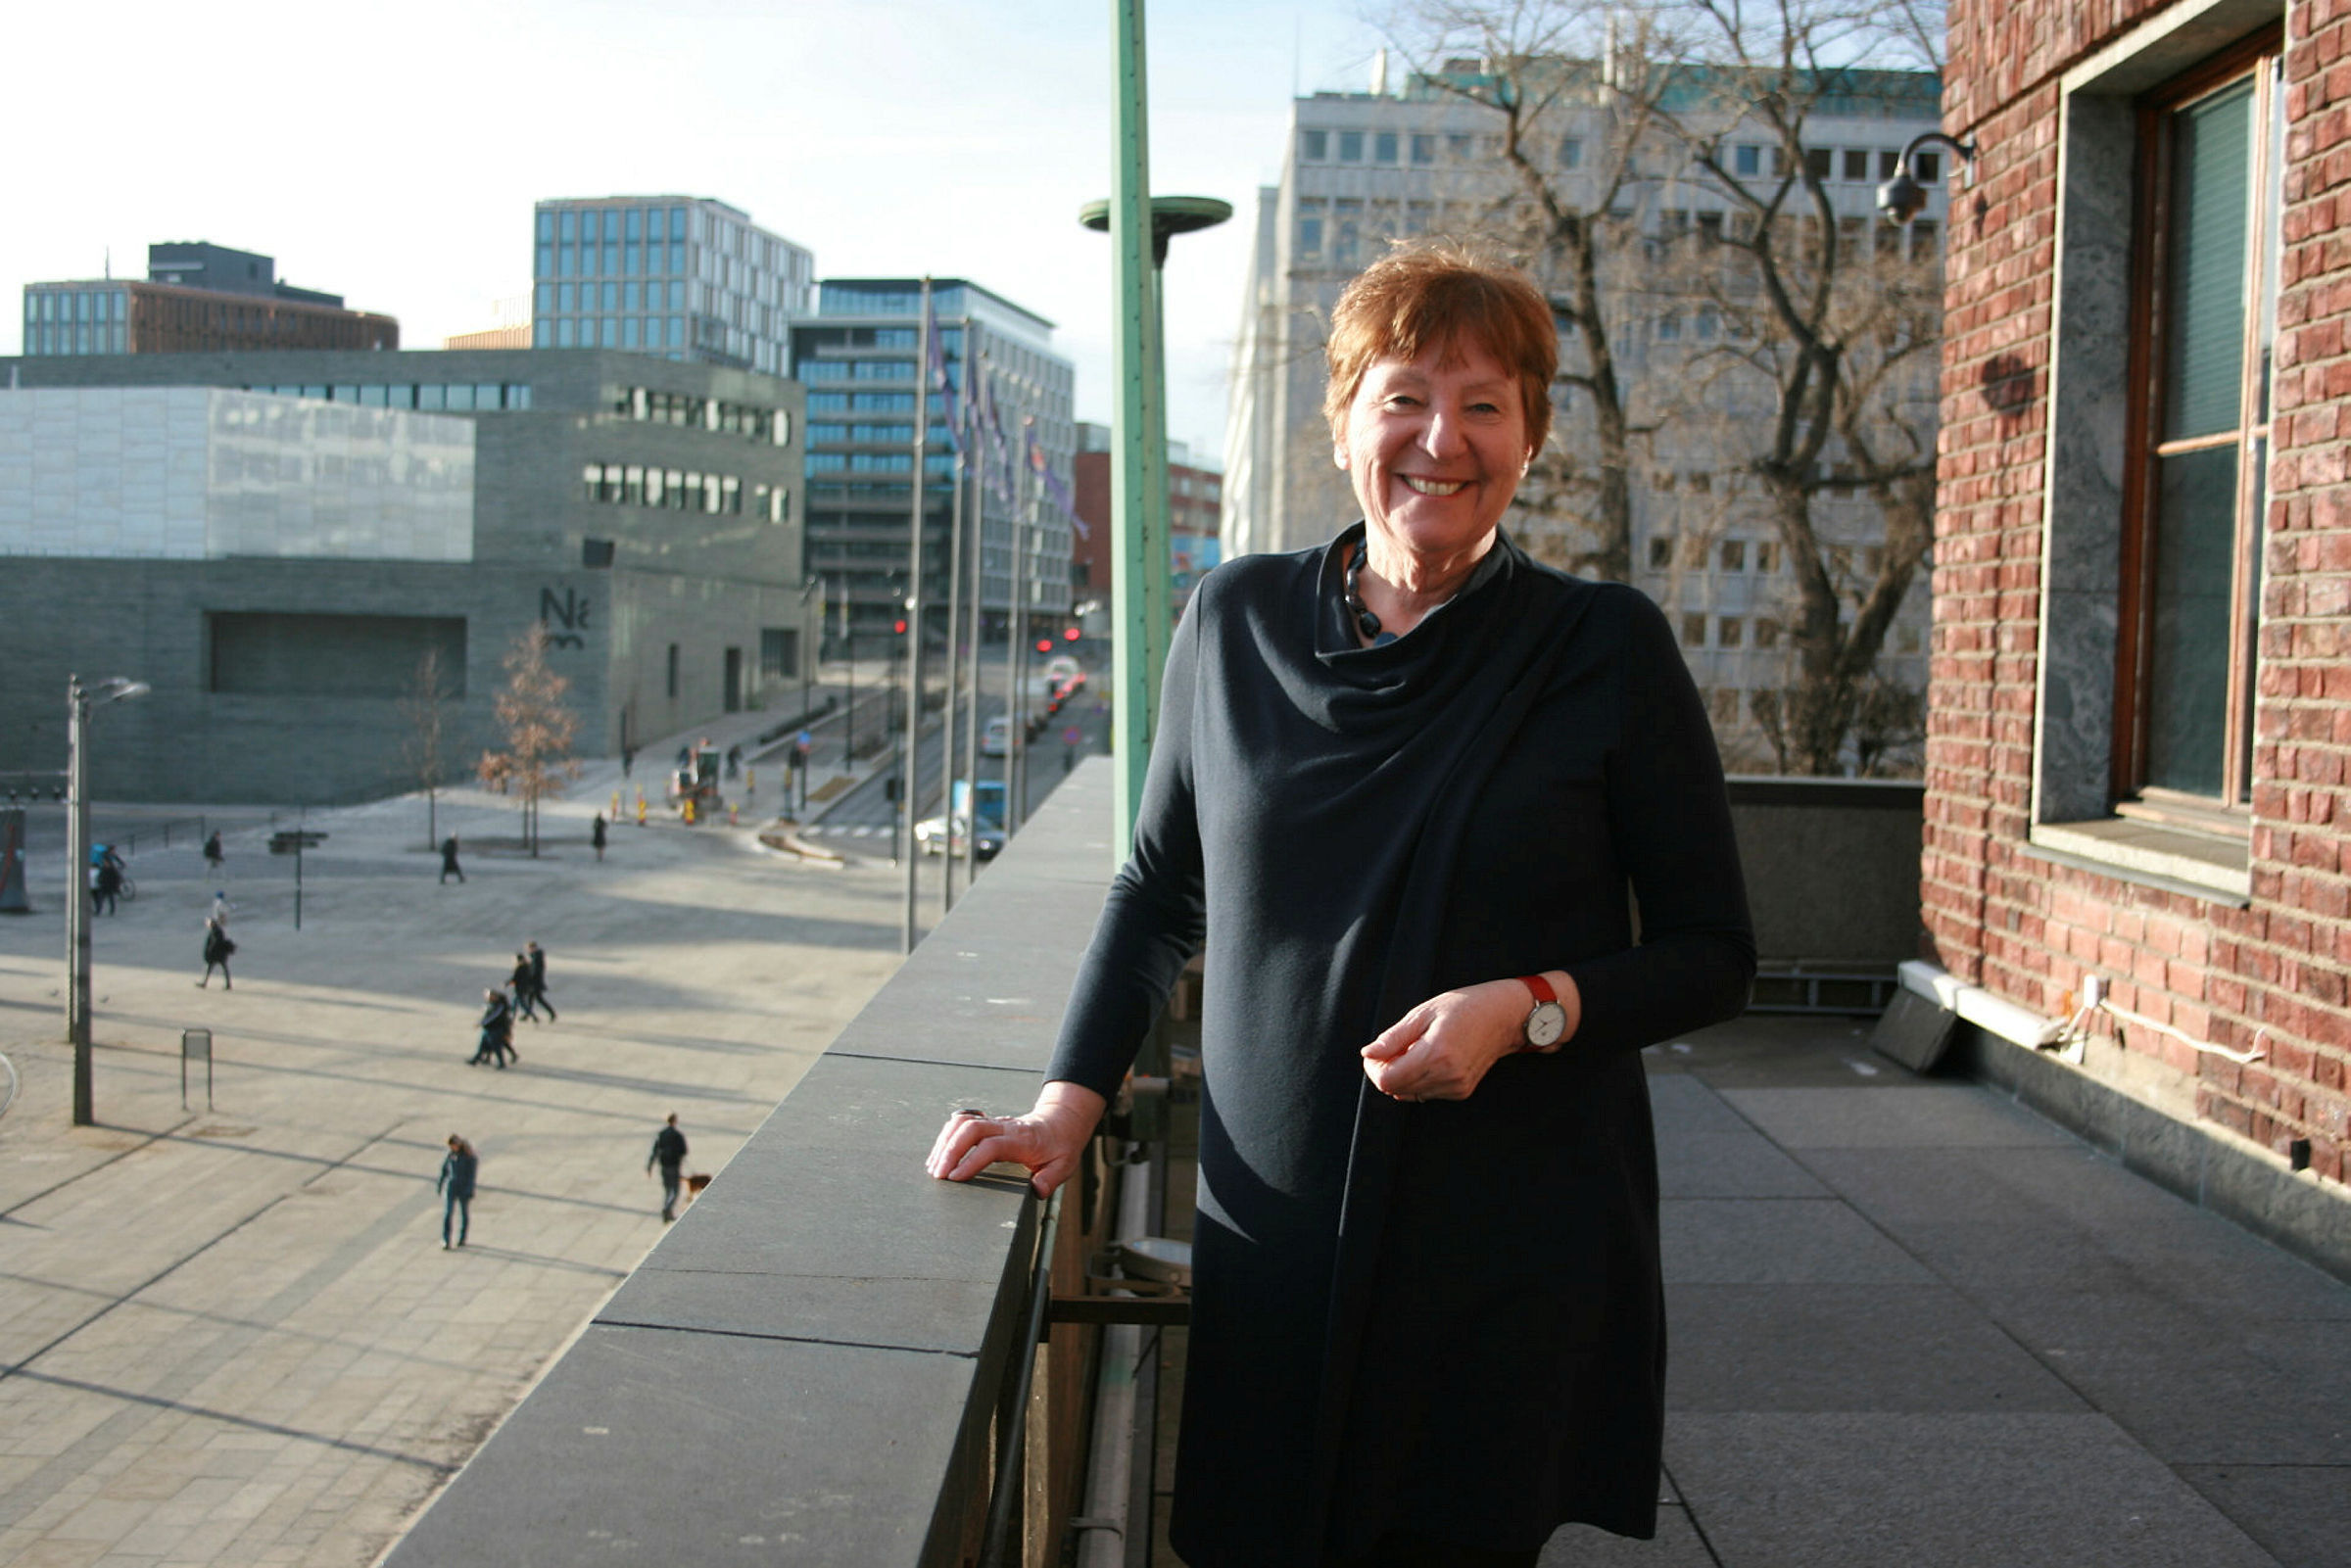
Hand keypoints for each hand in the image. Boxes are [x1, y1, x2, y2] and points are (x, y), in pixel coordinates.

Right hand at [925, 1081, 1106, 1197]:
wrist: (1061, 1122)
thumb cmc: (1061, 1147)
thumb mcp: (1065, 1165)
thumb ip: (1051, 1178)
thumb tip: (1037, 1190)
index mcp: (1022, 1139)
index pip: (991, 1146)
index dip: (971, 1160)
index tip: (956, 1178)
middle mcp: (1005, 1127)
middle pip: (971, 1128)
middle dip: (950, 1150)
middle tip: (938, 1175)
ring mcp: (994, 1123)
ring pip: (963, 1122)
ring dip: (944, 1143)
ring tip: (934, 1167)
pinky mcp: (987, 1124)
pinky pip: (962, 1122)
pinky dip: (947, 1137)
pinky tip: (939, 1155)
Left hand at [1360, 972, 1578, 1102]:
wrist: (1505, 1016)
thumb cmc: (1465, 1007)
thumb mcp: (1424, 1012)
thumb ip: (1393, 1037)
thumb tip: (1368, 1054)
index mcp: (1435, 1054)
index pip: (1387, 1080)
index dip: (1373, 1069)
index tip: (1375, 1054)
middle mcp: (1447, 1076)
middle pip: (1396, 1090)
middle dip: (1386, 1072)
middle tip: (1391, 1049)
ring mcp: (1456, 1087)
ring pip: (1410, 1093)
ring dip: (1402, 1076)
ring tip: (1413, 1050)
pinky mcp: (1462, 1091)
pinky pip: (1427, 1093)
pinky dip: (1419, 1079)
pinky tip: (1428, 1058)